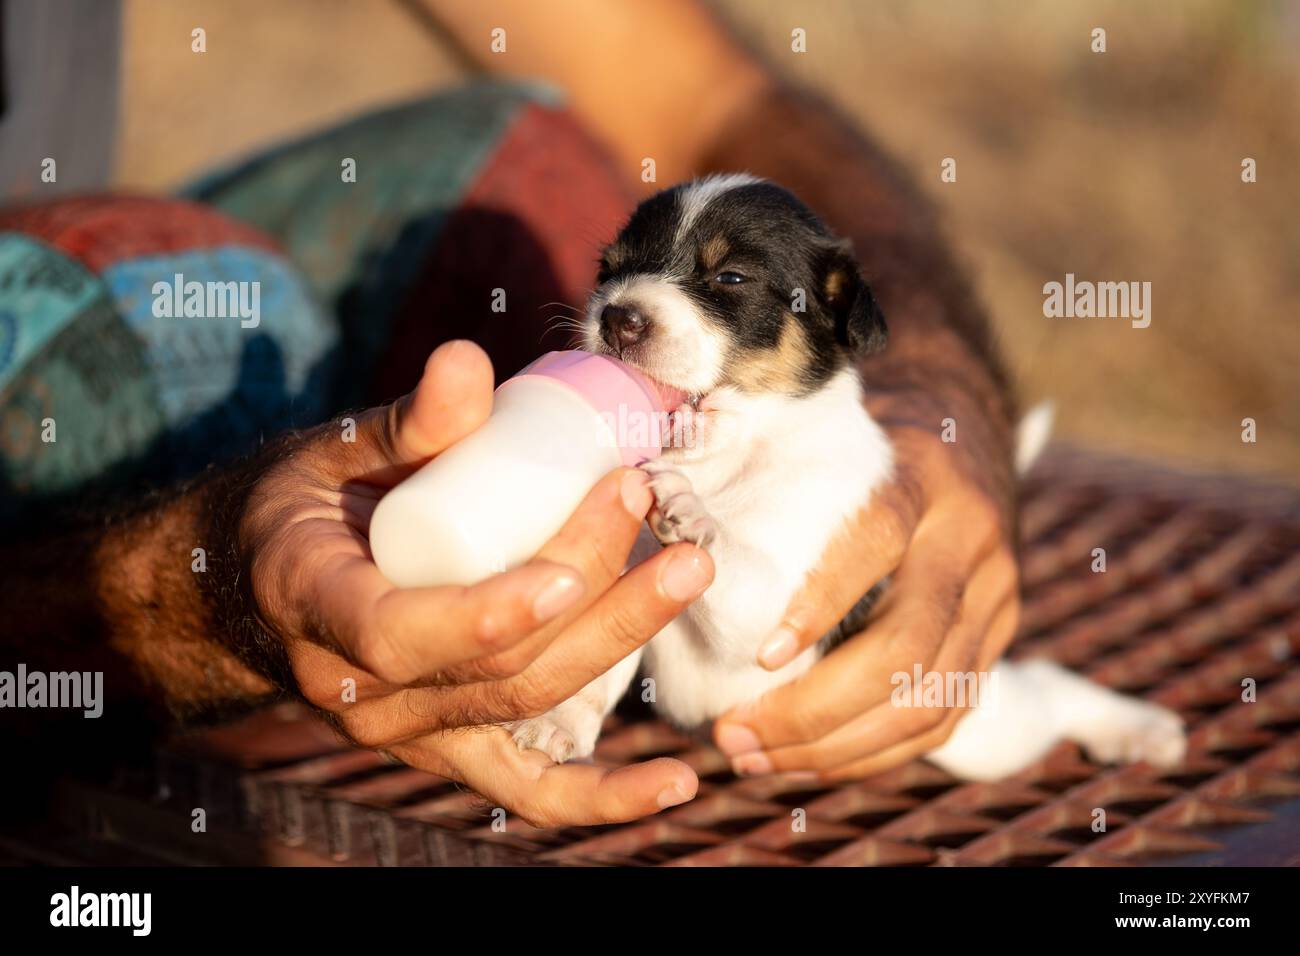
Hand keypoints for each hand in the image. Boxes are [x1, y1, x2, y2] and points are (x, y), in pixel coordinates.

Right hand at [239, 340, 713, 824]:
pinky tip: (677, 786)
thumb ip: (406, 422)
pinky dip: (601, 796)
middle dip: (591, 593)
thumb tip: (468, 360)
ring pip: (527, 703)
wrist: (263, 585)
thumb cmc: (305, 505)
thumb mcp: (332, 453)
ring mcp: (410, 727)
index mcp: (317, 605)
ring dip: (618, 641)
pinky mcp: (450, 743)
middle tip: (653, 512)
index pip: (401, 634)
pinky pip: (525, 784)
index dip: (484, 615)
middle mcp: (361, 690)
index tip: (564, 574)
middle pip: (495, 664)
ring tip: (688, 569)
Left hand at [712, 427, 1018, 780]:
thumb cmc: (858, 447)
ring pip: (930, 700)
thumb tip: (659, 508)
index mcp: (919, 473)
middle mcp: (969, 537)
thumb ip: (762, 468)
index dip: (822, 598)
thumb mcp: (822, 435)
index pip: (878, 535)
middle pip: (909, 644)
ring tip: (756, 758)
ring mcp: (995, 595)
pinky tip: (809, 761)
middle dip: (816, 708)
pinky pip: (944, 721)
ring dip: (838, 747)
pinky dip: (874, 755)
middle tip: (733, 733)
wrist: (965, 436)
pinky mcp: (997, 641)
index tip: (760, 655)